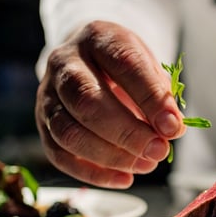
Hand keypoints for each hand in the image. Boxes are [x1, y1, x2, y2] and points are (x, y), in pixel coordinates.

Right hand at [35, 21, 185, 187]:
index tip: (173, 126)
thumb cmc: (124, 67)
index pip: (123, 64)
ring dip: (111, 156)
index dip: (150, 98)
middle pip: (87, 101)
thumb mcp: (148, 66)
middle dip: (127, 132)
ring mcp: (47, 94)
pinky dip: (93, 173)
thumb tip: (171, 129)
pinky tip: (124, 178)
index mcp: (98, 38)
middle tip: (159, 151)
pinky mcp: (42, 124)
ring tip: (146, 165)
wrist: (89, 60)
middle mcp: (64, 63)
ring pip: (69, 132)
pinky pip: (60, 155)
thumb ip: (159, 93)